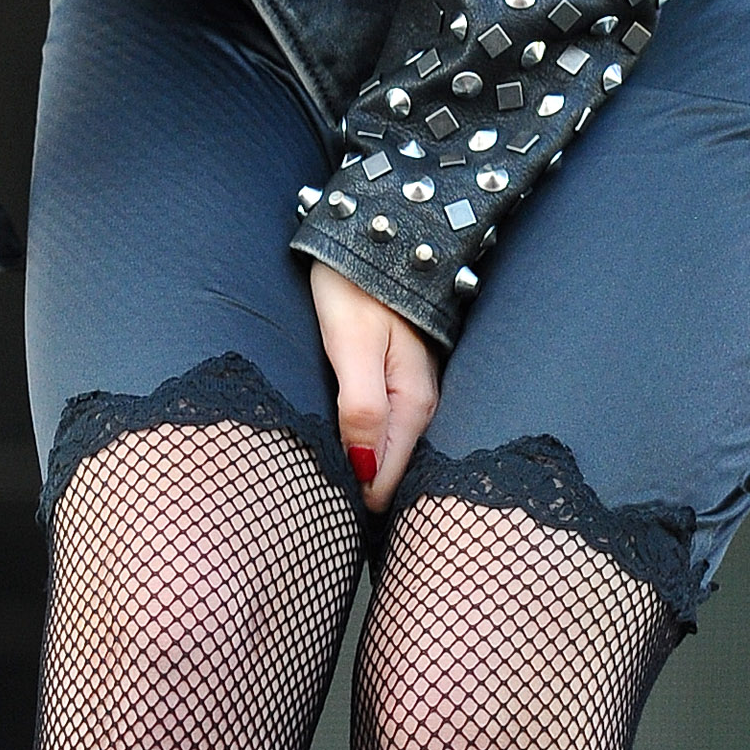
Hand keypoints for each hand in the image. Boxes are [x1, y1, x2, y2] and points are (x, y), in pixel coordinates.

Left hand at [310, 262, 439, 514]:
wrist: (373, 231)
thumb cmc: (353, 285)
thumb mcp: (350, 344)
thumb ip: (362, 407)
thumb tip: (365, 470)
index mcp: (412, 399)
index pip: (389, 473)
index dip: (361, 499)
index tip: (329, 518)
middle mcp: (421, 396)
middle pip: (396, 462)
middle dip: (368, 490)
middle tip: (329, 513)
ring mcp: (413, 382)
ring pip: (393, 443)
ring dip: (369, 466)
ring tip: (337, 492)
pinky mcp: (400, 369)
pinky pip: (390, 420)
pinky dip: (372, 440)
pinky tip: (353, 446)